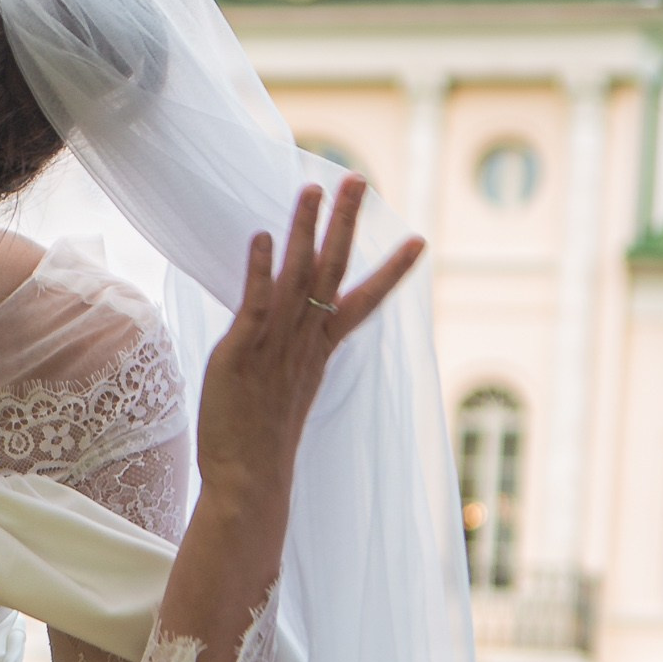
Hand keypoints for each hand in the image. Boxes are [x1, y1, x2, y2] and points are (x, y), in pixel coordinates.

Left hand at [195, 176, 423, 518]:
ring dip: (305, 230)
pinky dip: (259, 269)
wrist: (248, 482)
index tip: (420, 240)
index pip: (363, 302)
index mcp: (321, 352)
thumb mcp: (285, 391)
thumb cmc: (261, 441)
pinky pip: (256, 303)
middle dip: (347, 223)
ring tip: (313, 187)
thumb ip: (292, 356)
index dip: (391, 271)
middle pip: (333, 272)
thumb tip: (289, 336)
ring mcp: (276, 346)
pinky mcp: (242, 353)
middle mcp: (305, 343)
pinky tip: (262, 236)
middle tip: (359, 180)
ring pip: (297, 276)